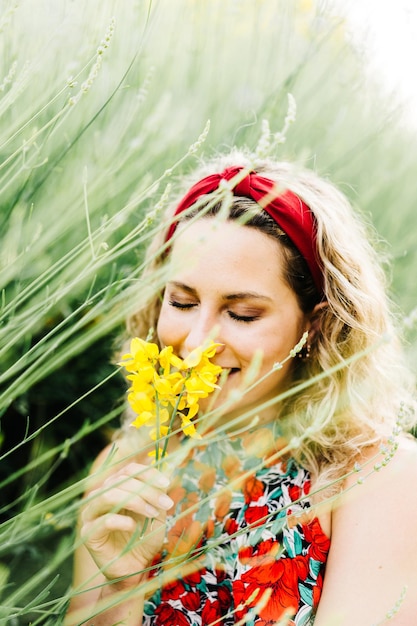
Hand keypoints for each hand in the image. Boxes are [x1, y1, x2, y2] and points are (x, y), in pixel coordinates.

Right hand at [80, 462, 172, 586]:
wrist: (134, 569)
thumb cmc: (143, 539)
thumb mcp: (156, 512)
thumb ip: (158, 493)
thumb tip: (168, 470)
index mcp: (116, 487)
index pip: (128, 470)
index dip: (148, 473)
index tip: (166, 484)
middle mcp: (100, 496)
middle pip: (121, 480)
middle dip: (147, 490)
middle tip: (165, 504)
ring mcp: (91, 513)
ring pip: (109, 495)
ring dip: (136, 501)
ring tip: (153, 513)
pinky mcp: (88, 533)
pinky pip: (104, 520)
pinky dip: (123, 521)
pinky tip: (133, 527)